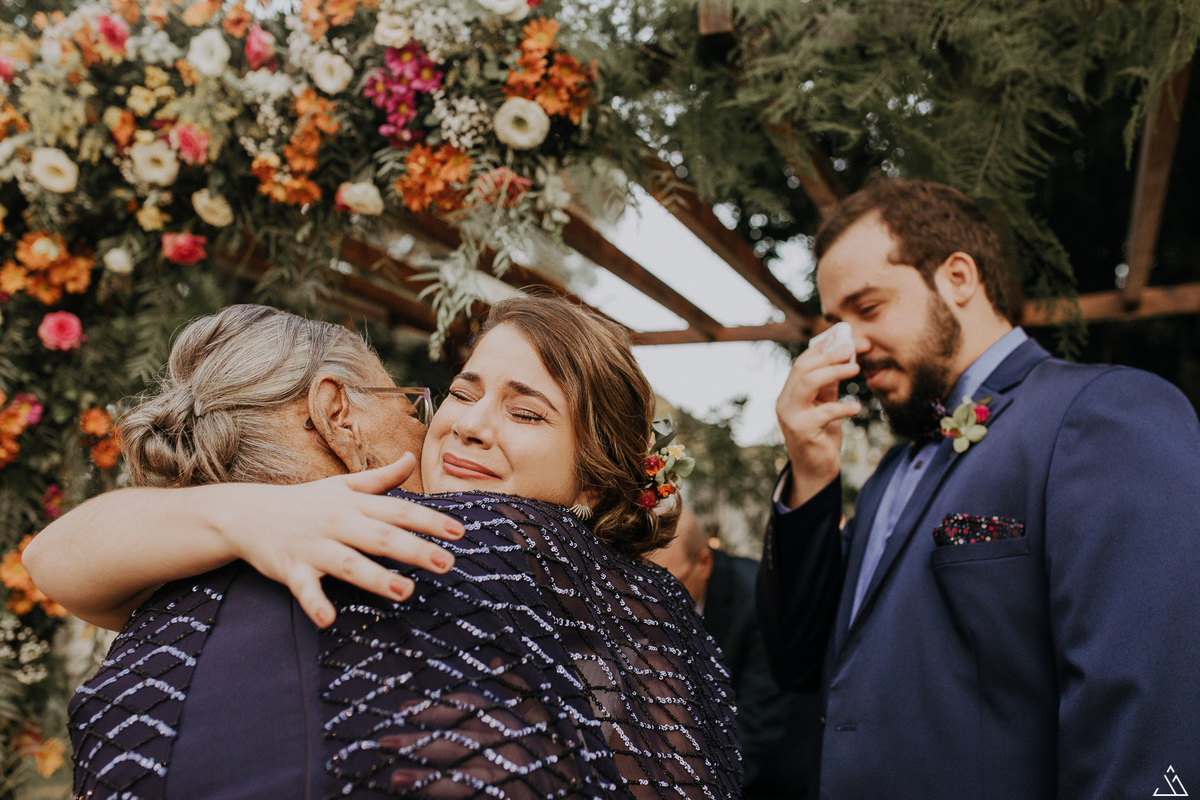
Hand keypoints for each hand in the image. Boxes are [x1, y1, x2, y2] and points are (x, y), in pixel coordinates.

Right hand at [220, 453, 463, 626]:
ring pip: (348, 563)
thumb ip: (380, 479)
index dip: (429, 520)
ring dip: (376, 577)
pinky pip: (304, 588)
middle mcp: (337, 523)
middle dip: (415, 550)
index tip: (459, 532)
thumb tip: (410, 458)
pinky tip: (329, 620)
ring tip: (405, 592)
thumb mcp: (342, 486)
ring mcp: (314, 547)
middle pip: (381, 537)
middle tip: (447, 563)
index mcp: (353, 504)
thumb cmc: (304, 501)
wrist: (246, 513)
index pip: (398, 511)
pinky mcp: (290, 569)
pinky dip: (315, 603)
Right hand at [776, 343, 861, 507]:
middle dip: (829, 355)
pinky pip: (823, 413)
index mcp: (789, 393)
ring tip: (855, 368)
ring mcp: (790, 416)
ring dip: (833, 372)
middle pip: (803, 368)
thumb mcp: (825, 405)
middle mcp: (784, 402)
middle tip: (852, 349)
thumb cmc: (821, 437)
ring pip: (807, 383)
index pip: (802, 362)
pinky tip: (857, 408)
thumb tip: (844, 357)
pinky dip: (842, 407)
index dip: (822, 348)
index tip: (843, 337)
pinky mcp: (801, 431)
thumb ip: (829, 385)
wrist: (815, 471)